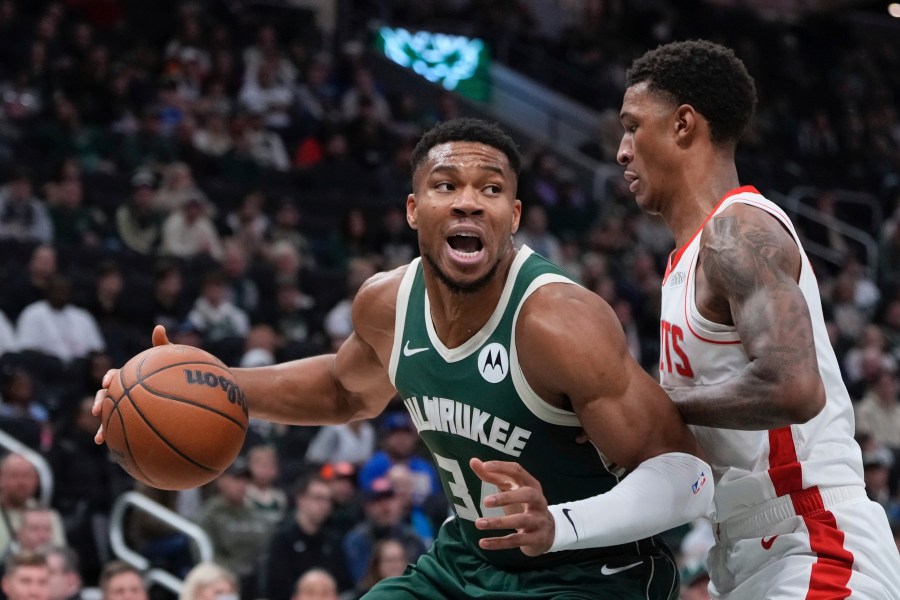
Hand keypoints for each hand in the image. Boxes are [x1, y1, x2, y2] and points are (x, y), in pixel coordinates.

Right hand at [92, 325, 171, 444]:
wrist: (192, 394)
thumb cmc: (181, 373)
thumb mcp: (173, 359)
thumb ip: (164, 346)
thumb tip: (158, 327)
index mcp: (133, 377)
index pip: (117, 375)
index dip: (110, 378)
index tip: (109, 383)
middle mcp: (129, 393)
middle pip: (108, 397)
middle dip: (100, 403)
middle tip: (98, 410)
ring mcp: (132, 408)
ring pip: (113, 417)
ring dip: (104, 427)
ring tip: (100, 439)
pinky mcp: (138, 423)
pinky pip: (127, 432)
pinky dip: (121, 441)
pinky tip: (119, 451)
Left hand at [469, 458, 554, 556]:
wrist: (547, 532)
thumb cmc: (523, 505)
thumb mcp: (511, 489)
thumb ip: (492, 476)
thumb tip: (473, 461)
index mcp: (531, 484)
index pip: (518, 471)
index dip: (502, 467)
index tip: (485, 466)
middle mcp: (538, 500)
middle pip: (527, 495)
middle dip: (507, 498)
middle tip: (485, 501)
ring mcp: (539, 520)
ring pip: (521, 520)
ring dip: (499, 522)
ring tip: (478, 523)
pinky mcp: (536, 538)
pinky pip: (516, 540)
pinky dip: (499, 542)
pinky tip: (483, 542)